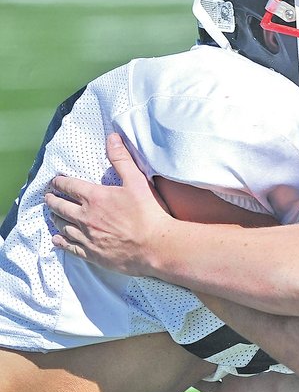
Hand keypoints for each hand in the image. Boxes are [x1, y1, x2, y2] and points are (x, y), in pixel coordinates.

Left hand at [45, 133, 171, 275]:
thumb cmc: (149, 213)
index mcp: (95, 197)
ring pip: (62, 226)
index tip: (55, 181)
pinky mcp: (91, 253)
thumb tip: (112, 138)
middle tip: (48, 197)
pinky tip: (57, 239)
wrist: (156, 245)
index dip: (59, 182)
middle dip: (52, 199)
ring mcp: (87, 236)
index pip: (68, 186)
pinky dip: (60, 241)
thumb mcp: (137, 181)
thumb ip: (122, 159)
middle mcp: (85, 216)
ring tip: (53, 215)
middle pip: (59, 206)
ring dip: (55, 218)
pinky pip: (69, 247)